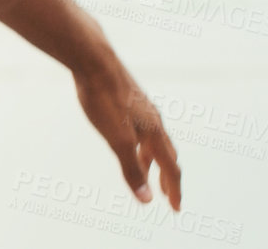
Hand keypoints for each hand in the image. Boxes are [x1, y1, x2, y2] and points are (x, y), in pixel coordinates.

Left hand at [72, 56, 181, 210]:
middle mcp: (153, 120)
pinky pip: (141, 126)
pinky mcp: (128, 98)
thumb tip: (146, 200)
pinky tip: (128, 138)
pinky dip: (140, 142)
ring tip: (145, 172)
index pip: (171, 168)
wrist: (93, 58)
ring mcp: (142, 107)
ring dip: (152, 160)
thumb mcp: (116, 138)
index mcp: (155, 132)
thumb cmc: (103, 98)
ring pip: (153, 139)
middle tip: (166, 195)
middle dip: (168, 177)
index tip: (175, 209)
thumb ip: (131, 169)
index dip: (174, 190)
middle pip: (167, 154)